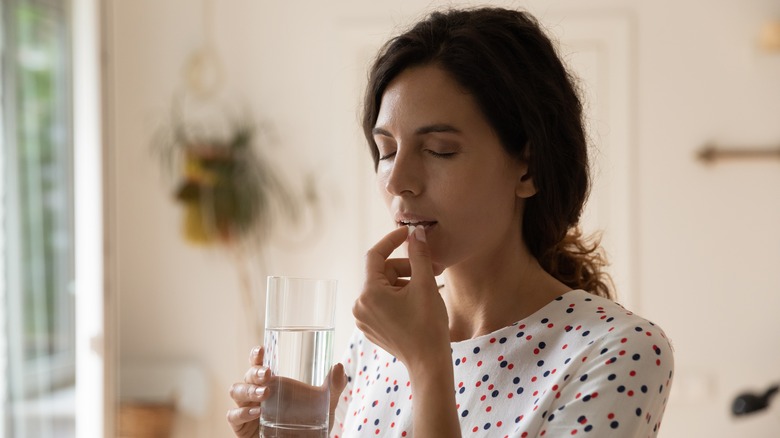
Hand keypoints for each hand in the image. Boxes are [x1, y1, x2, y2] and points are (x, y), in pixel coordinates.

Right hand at [226, 346, 346, 436]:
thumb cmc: (310, 424)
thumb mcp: (325, 404)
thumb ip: (333, 386)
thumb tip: (339, 366)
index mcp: (273, 382)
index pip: (260, 364)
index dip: (256, 355)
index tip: (261, 349)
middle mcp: (258, 393)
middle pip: (248, 375)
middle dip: (254, 372)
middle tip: (268, 373)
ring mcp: (248, 409)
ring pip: (236, 391)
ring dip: (248, 389)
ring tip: (264, 393)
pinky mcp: (242, 427)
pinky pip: (233, 416)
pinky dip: (241, 412)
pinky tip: (257, 412)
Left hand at [352, 226, 449, 368]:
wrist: (429, 364)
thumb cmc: (428, 325)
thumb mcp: (426, 285)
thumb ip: (419, 255)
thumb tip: (416, 233)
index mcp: (368, 293)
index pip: (375, 255)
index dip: (392, 240)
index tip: (408, 233)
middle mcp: (360, 305)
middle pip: (382, 273)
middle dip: (407, 267)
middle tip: (434, 269)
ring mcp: (364, 319)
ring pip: (384, 287)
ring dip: (405, 282)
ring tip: (429, 288)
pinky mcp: (371, 328)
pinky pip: (382, 303)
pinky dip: (399, 297)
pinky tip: (419, 302)